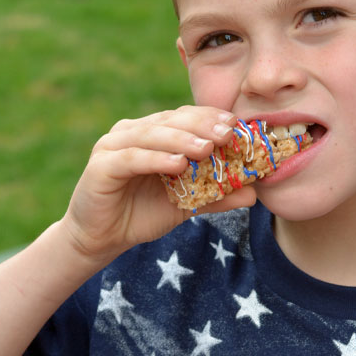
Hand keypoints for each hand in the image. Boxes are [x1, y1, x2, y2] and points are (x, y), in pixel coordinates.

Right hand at [60, 106, 255, 262]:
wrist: (102, 238)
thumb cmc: (144, 214)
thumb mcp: (187, 203)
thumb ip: (217, 195)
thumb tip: (254, 195)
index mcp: (154, 132)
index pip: (186, 117)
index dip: (211, 118)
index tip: (237, 125)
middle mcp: (133, 132)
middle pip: (172, 120)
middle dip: (202, 125)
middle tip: (227, 133)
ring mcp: (114, 145)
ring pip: (153, 135)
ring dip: (182, 139)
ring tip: (207, 149)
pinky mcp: (101, 165)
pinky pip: (132, 158)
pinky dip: (156, 159)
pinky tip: (177, 164)